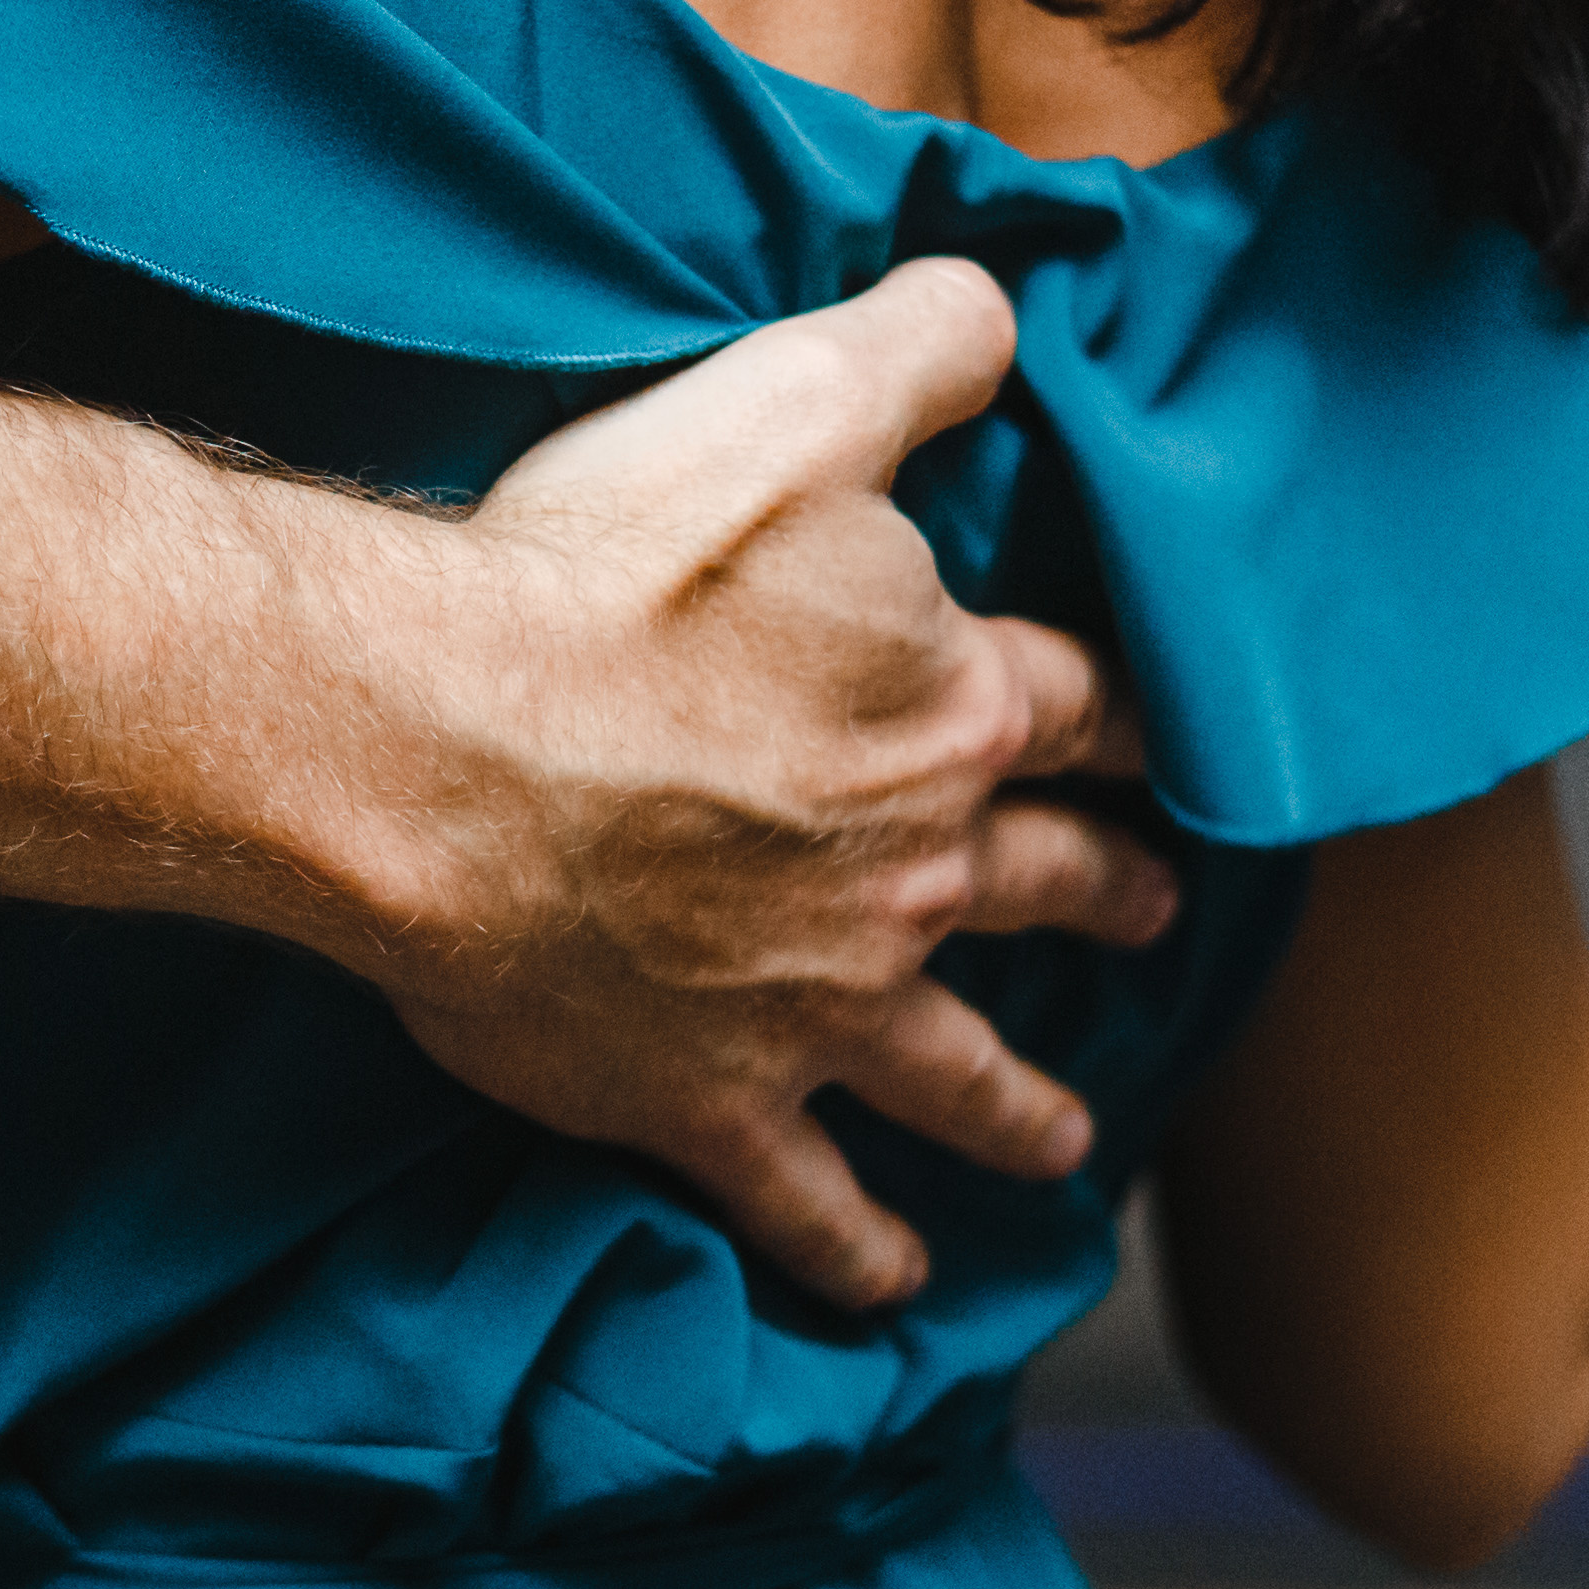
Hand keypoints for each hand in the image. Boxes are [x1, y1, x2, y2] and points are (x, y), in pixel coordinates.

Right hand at [357, 261, 1174, 1311]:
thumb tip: (1009, 307)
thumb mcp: (787, 401)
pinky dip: (857, 1249)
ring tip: (1067, 1142)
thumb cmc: (600, 566)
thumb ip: (919, 351)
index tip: (1157, 741)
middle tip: (1151, 911)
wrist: (431, 746)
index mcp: (947, 707)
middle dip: (1109, 893)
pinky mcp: (709, 1101)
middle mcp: (915, 868)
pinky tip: (894, 1282)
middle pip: (1048, 883)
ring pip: (963, 1069)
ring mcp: (821, 1002)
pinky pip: (808, 1200)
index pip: (1080, 705)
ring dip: (1022, 1107)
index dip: (1123, 716)